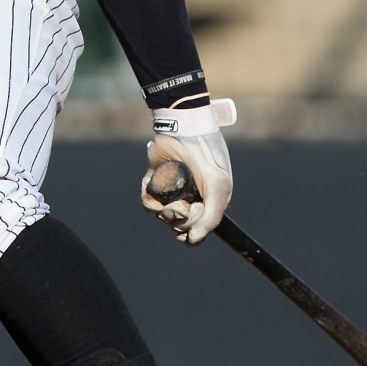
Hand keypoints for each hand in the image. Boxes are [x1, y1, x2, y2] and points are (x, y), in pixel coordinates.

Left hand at [140, 99, 234, 244]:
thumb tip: (193, 239)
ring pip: (163, 218)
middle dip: (180, 218)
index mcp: (209, 202)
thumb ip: (211, 217)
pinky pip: (148, 203)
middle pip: (180, 227)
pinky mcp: (155, 184)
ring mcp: (172, 192)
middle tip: (182, 203)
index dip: (195, 228)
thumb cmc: (205, 155)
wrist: (184, 126)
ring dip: (164, 212)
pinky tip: (155, 189)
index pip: (198, 232)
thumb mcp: (218, 186)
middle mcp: (191, 200)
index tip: (197, 209)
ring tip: (170, 198)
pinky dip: (150, 200)